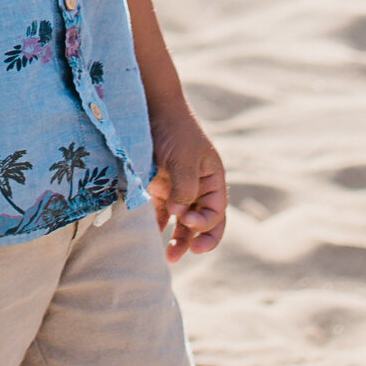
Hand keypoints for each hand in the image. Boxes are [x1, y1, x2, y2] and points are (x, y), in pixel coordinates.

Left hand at [147, 102, 226, 260]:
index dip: (205, 223)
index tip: (185, 219)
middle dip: (195, 240)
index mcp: (212, 180)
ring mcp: (179, 189)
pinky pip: (163, 214)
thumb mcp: (184, 157)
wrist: (150, 107)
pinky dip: (160, 226)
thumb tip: (181, 215)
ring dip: (178, 239)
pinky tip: (151, 236)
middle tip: (184, 253)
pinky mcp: (160, 188)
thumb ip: (185, 186)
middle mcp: (198, 187)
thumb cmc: (174, 129)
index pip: (216, 212)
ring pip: (183, 222)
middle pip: (202, 222)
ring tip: (169, 257)